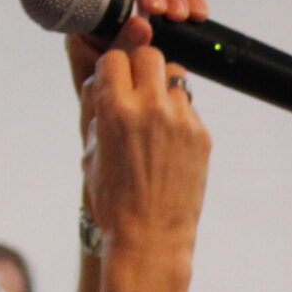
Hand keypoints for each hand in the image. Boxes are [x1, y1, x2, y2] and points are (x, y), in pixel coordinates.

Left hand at [63, 0, 208, 94]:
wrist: (125, 115)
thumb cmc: (102, 92)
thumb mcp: (102, 72)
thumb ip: (118, 47)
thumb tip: (141, 23)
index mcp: (96, 9)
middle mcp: (123, 1)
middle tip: (157, 9)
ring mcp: (149, 6)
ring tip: (179, 16)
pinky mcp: (173, 16)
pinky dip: (194, 1)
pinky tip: (198, 14)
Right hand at [77, 0, 211, 263]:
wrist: (150, 237)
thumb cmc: (112, 199)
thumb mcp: (89, 152)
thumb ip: (95, 110)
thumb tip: (100, 79)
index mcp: (115, 110)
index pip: (114, 58)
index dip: (110, 71)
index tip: (110, 84)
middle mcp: (150, 108)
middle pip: (149, 54)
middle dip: (138, 67)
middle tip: (135, 89)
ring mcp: (181, 120)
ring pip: (174, 76)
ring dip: (161, 88)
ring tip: (153, 116)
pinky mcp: (202, 134)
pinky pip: (188, 106)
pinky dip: (177, 114)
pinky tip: (168, 141)